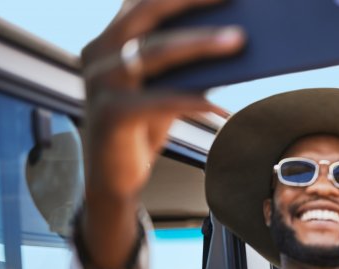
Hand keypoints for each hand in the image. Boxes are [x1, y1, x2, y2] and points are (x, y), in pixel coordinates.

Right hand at [81, 0, 244, 196]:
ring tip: (239, 40)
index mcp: (109, 41)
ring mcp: (101, 82)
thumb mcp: (164, 91)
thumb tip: (233, 42)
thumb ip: (184, 67)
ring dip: (201, 43)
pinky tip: (222, 106)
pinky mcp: (111, 114)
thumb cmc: (142, 130)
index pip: (142, 2)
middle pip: (147, 13)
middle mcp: (99, 53)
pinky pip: (161, 100)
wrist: (114, 180)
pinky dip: (195, 101)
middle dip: (191, 0)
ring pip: (156, 52)